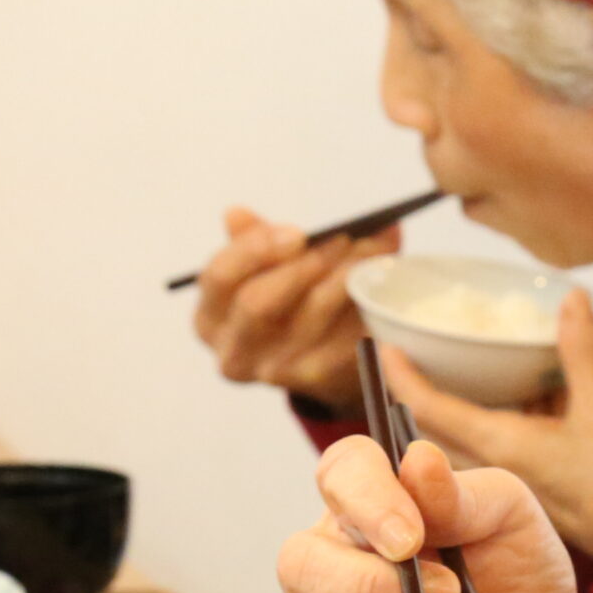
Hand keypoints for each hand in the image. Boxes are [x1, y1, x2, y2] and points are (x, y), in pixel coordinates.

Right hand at [193, 207, 398, 410]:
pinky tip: (381, 284)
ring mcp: (273, 371)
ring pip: (309, 315)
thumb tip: (235, 212)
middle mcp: (233, 350)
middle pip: (256, 303)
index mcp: (211, 317)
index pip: (219, 277)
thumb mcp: (267, 270)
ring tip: (371, 250)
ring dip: (344, 276)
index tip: (296, 231)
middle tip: (342, 238)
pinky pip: (343, 336)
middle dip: (301, 264)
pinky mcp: (315, 380)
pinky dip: (364, 306)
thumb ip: (254, 240)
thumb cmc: (291, 303)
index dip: (254, 249)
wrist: (329, 363)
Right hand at [277, 432, 592, 592]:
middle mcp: (337, 560)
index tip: (412, 536)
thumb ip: (462, 494)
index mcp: (372, 501)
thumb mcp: (510, 519)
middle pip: (302, 565)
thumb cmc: (519, 570)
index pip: (340, 474)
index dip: (365, 500)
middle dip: (373, 585)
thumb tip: (420, 459)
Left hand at [390, 292, 592, 564]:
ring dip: (459, 413)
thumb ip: (582, 353)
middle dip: (424, 397)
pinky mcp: (536, 491)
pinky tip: (524, 401)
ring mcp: (515, 483)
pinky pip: (500, 452)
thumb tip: (571, 299)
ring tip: (461, 372)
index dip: (402, 377)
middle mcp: (497, 467)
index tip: (382, 349)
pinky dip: (499, 426)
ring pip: (469, 442)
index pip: (429, 410)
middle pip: (438, 430)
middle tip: (416, 358)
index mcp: (500, 446)